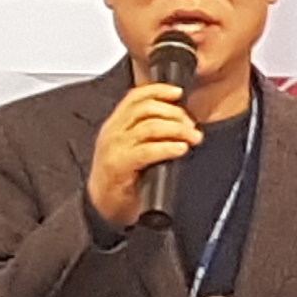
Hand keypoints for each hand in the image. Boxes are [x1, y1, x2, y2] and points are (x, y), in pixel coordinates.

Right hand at [86, 81, 202, 230]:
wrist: (103, 206)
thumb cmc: (121, 177)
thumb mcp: (132, 146)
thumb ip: (148, 130)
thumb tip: (178, 119)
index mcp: (116, 124)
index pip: (136, 96)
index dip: (159, 91)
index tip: (178, 93)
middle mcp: (113, 132)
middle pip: (146, 109)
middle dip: (174, 113)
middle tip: (191, 125)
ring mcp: (115, 148)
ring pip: (150, 127)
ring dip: (177, 130)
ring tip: (193, 137)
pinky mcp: (119, 165)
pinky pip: (148, 151)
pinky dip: (168, 148)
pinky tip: (181, 149)